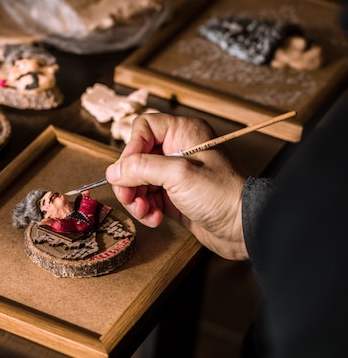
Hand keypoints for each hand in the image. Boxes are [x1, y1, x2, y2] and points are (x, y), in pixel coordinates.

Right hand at [105, 113, 247, 259]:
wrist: (244, 228)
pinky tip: (155, 218)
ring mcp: (177, 174)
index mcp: (184, 133)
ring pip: (139, 180)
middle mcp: (179, 150)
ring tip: (144, 212)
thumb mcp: (178, 175)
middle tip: (128, 198)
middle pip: (137, 157)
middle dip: (130, 180)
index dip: (132, 148)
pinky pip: (148, 198)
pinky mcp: (175, 196)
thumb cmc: (223, 194)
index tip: (126, 170)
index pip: (144, 128)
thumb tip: (113, 170)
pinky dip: (146, 209)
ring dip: (136, 198)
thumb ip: (141, 168)